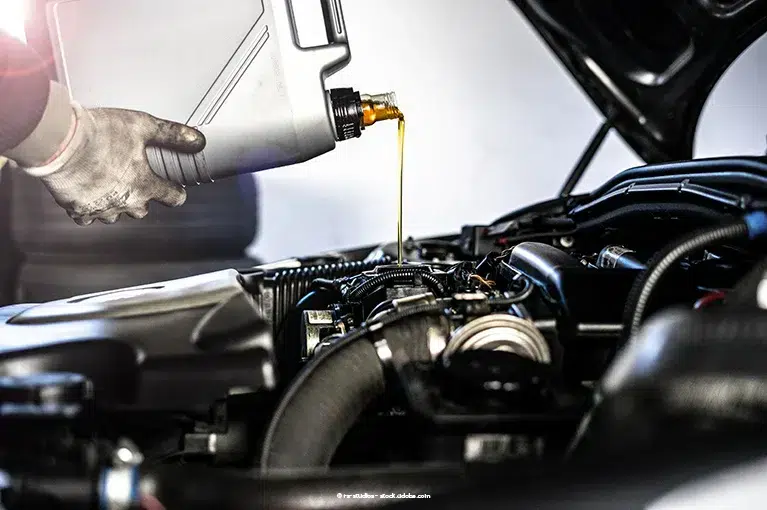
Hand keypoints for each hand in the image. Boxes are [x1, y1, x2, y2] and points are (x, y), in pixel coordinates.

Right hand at [22, 104, 204, 224]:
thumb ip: (173, 134)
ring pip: (116, 214)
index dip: (175, 192)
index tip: (173, 189)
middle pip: (142, 210)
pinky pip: (89, 216)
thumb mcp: (143, 126)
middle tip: (134, 179)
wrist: (58, 140)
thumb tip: (198, 140)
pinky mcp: (78, 210)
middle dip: (142, 197)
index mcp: (145, 186)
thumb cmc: (99, 133)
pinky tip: (89, 191)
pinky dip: (91, 206)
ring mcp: (101, 209)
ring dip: (116, 203)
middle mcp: (126, 203)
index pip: (173, 198)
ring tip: (109, 184)